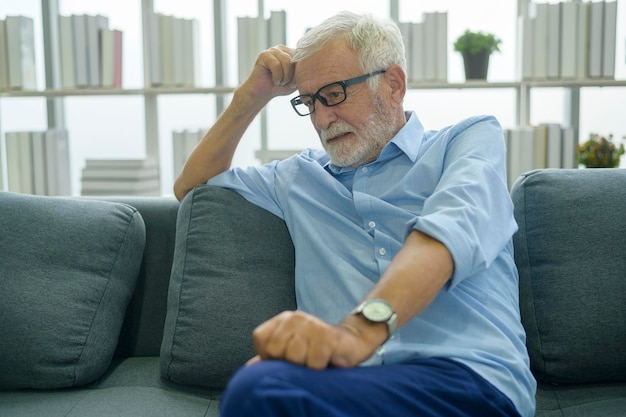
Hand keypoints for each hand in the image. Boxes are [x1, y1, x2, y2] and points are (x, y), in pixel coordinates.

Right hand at [239, 45, 297, 102]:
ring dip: (285, 77)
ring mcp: (273, 50)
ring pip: (287, 61)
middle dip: (292, 76)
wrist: (262, 93)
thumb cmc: (279, 87)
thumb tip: (308, 67)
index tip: (293, 83)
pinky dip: (277, 76)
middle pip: (295, 60)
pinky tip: (275, 80)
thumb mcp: (295, 81)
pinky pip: (276, 65)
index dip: (300, 73)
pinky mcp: (264, 55)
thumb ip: (302, 73)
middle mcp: (283, 49)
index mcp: (292, 53)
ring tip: (280, 82)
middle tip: (285, 83)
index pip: (302, 58)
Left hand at [250, 310, 387, 369]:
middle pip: (277, 350)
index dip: (270, 356)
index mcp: (282, 320)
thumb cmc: (317, 350)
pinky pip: (314, 363)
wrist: (351, 343)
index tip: (286, 358)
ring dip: (306, 366)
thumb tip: (250, 369)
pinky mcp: (327, 335)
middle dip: (289, 362)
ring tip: (315, 359)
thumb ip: (270, 358)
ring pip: (295, 357)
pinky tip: (326, 360)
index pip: (261, 340)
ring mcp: (311, 323)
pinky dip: (319, 368)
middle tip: (304, 359)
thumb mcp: (291, 351)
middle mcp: (295, 317)